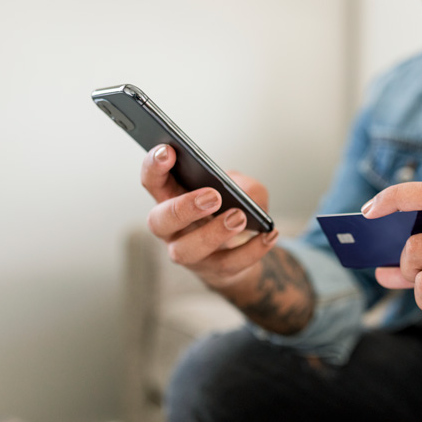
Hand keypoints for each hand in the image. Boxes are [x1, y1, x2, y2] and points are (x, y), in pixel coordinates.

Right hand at [140, 144, 278, 289]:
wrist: (241, 250)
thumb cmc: (231, 210)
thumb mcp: (240, 190)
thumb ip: (243, 185)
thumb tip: (245, 195)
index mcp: (172, 199)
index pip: (153, 181)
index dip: (154, 166)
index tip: (168, 151)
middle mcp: (172, 229)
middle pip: (160, 221)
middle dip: (183, 208)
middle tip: (212, 196)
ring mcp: (190, 254)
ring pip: (187, 250)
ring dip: (213, 233)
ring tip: (239, 216)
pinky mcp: (214, 271)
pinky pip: (229, 264)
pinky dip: (251, 249)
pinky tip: (269, 234)